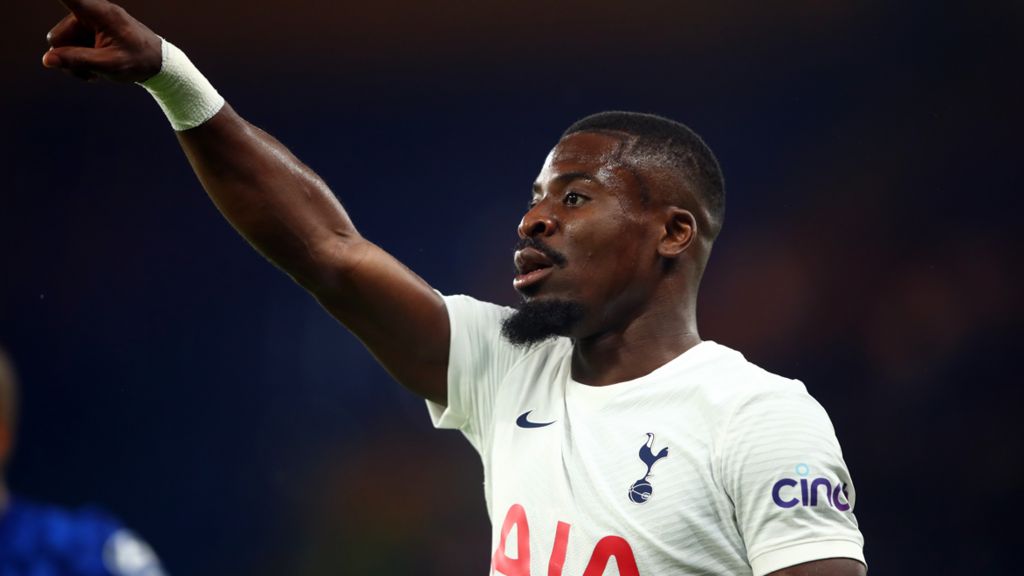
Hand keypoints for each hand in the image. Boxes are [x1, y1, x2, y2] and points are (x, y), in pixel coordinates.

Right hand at [42, 0, 161, 82]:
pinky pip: (69, 47)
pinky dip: (79, 60)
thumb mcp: (110, 65)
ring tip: (97, 70)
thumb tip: (47, 59)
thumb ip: (78, 61)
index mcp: (99, 13)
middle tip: (93, 71)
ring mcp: (87, 22)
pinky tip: (96, 67)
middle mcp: (90, 12)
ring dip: (75, 62)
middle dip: (69, 57)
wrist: (157, 63)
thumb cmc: (137, 61)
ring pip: (61, 45)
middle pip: (58, 37)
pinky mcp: (87, 31)